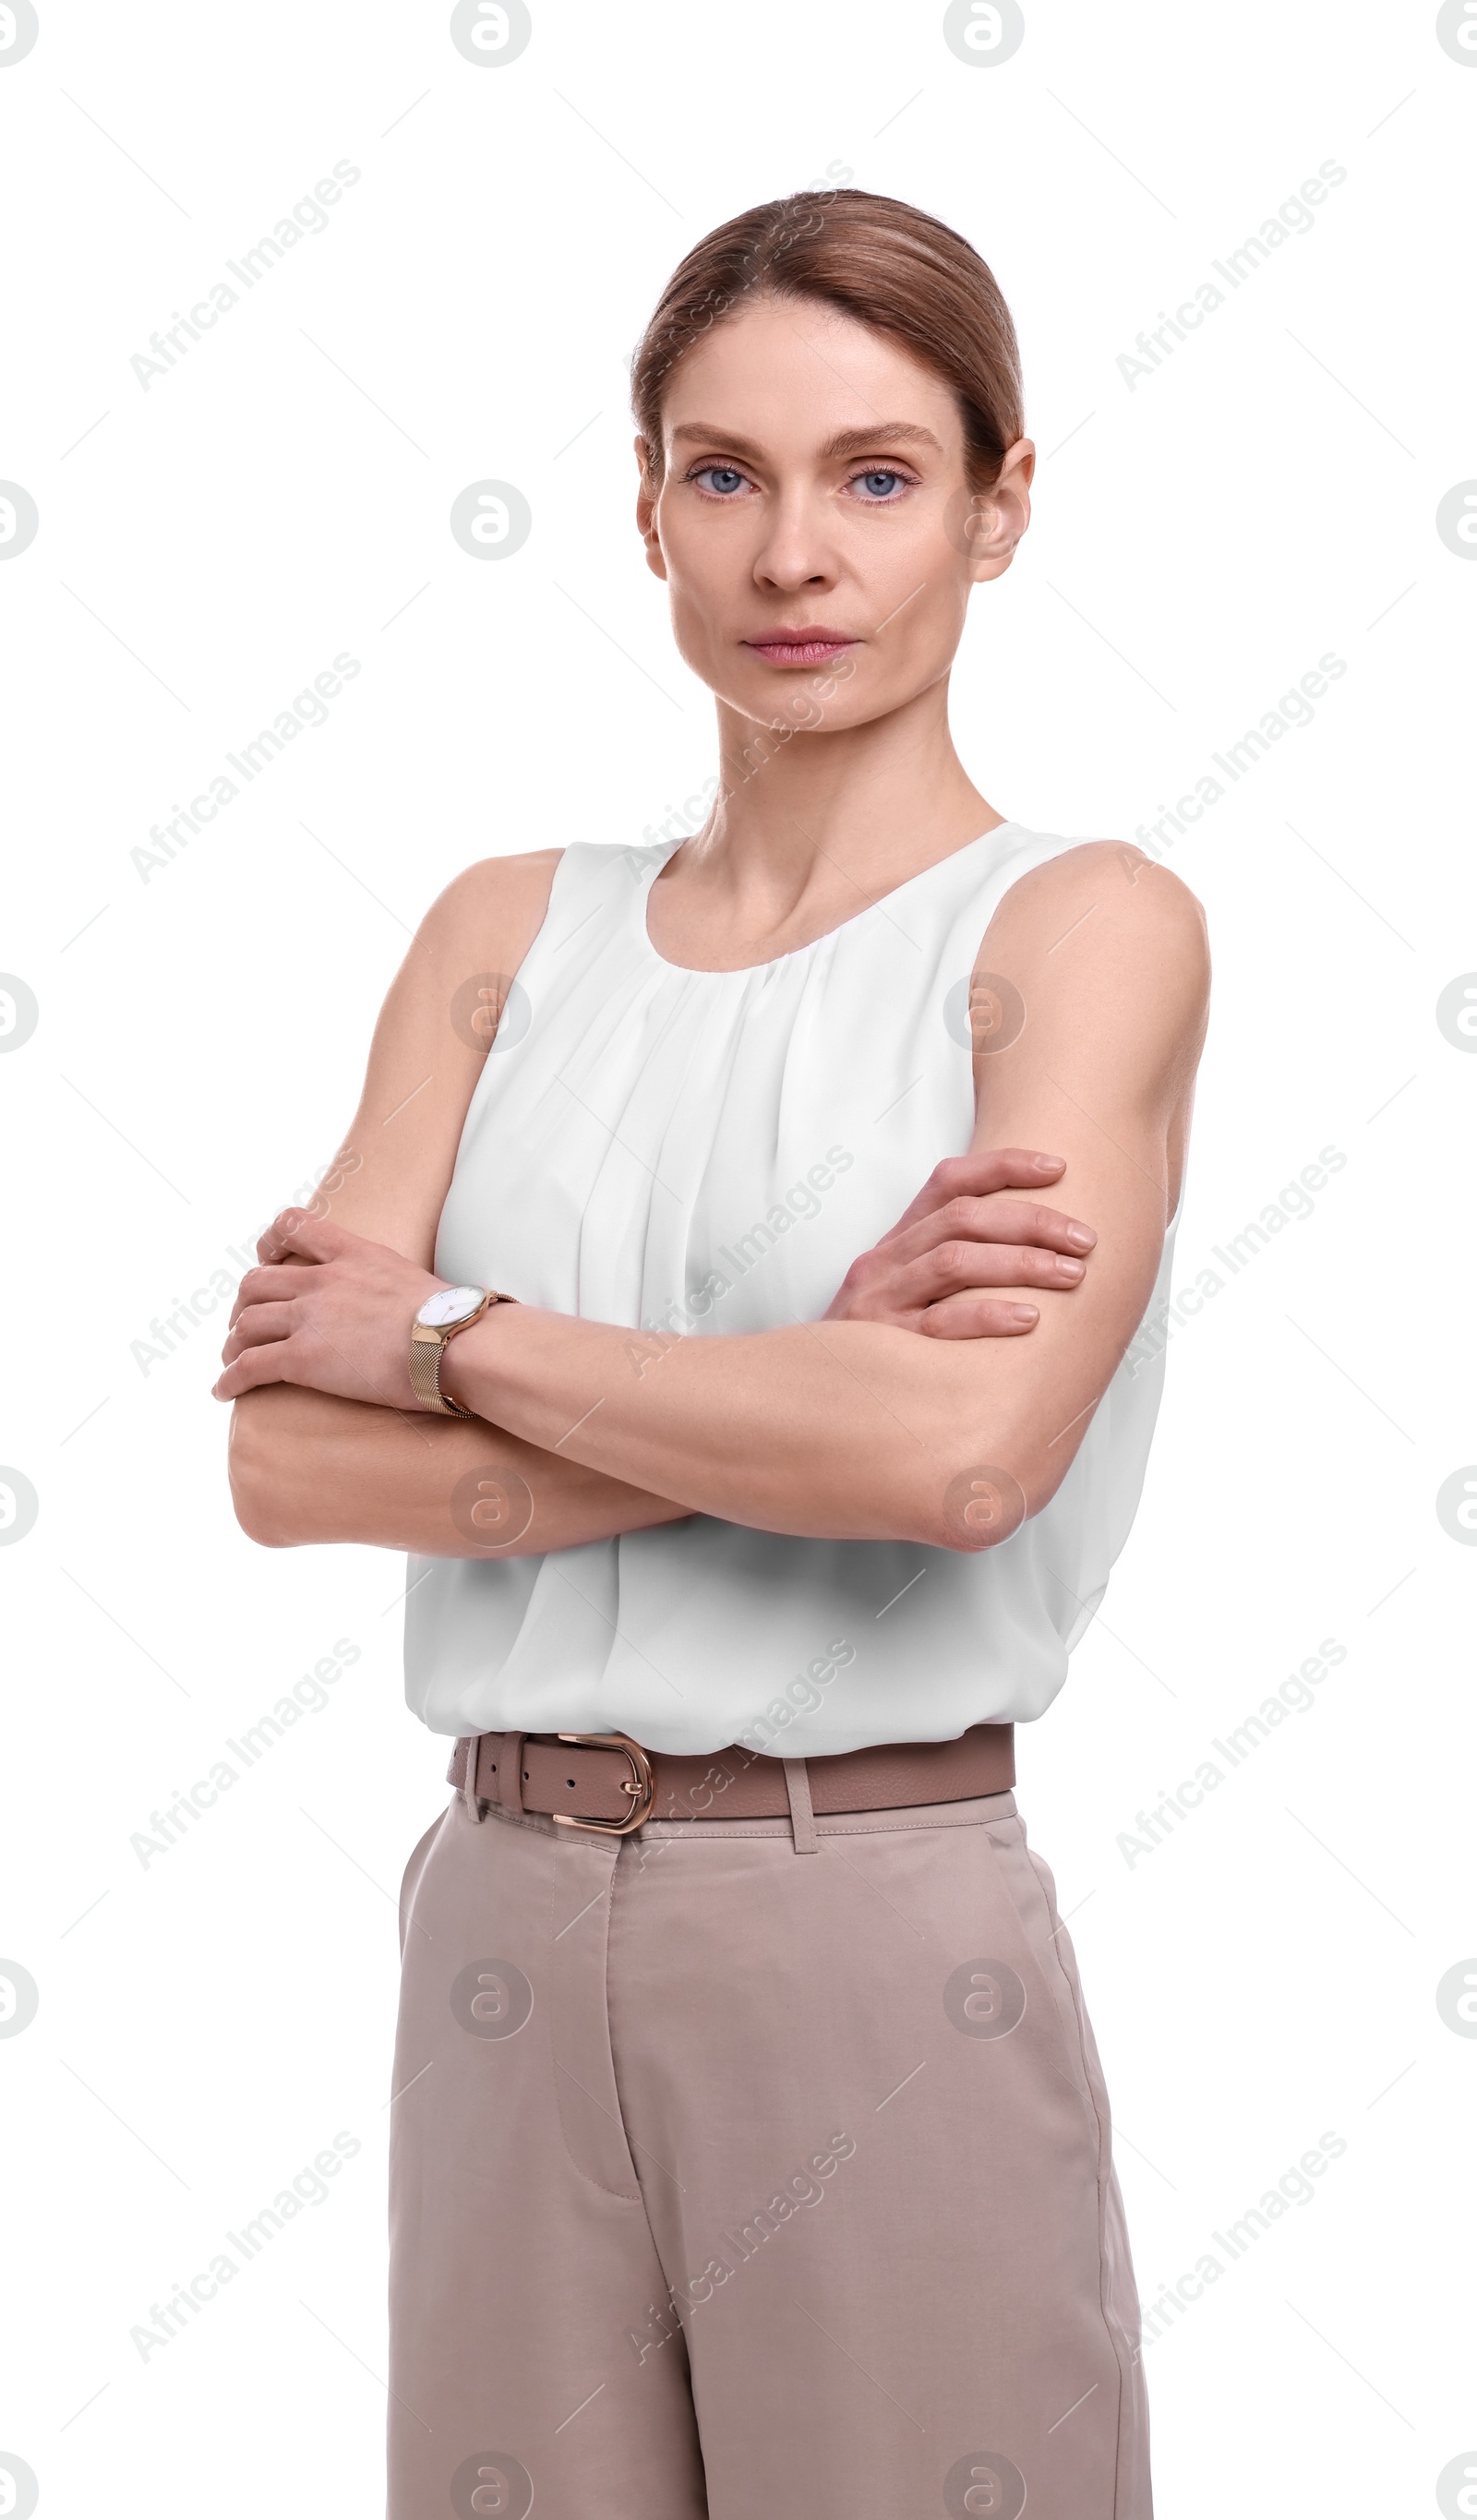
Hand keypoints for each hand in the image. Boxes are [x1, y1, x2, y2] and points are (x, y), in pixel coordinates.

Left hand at [212, 1210, 445, 1411]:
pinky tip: (224, 1392)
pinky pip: (251, 1366)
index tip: (266, 1256)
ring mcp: (310, 1317)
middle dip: (244, 1304)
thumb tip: (409, 1305)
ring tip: (233, 1361)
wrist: (453, 1342)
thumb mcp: (415, 1279)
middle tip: (247, 1324)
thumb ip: (391, 1283)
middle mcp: (323, 1280)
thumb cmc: (453, 1319)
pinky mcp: (303, 1357)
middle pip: (257, 1282)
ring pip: (247, 1322)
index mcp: (352, 1254)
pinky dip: (231, 1379)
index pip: (295, 1225)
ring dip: (233, 1344)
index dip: (270, 1240)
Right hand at [824, 1148, 1095, 1338]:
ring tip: (1072, 1274)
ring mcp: (882, 1302)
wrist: (814, 1399)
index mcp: (896, 1242)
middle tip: (1085, 1240)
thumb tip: (1036, 1247)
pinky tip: (1030, 1320)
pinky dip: (990, 1317)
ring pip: (956, 1260)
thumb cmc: (878, 1348)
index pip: (949, 1181)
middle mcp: (885, 1263)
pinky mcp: (884, 1347)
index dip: (1004, 1165)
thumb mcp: (905, 1295)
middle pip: (964, 1217)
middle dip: (1033, 1221)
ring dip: (1022, 1263)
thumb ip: (954, 1268)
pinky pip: (942, 1323)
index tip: (1059, 1169)